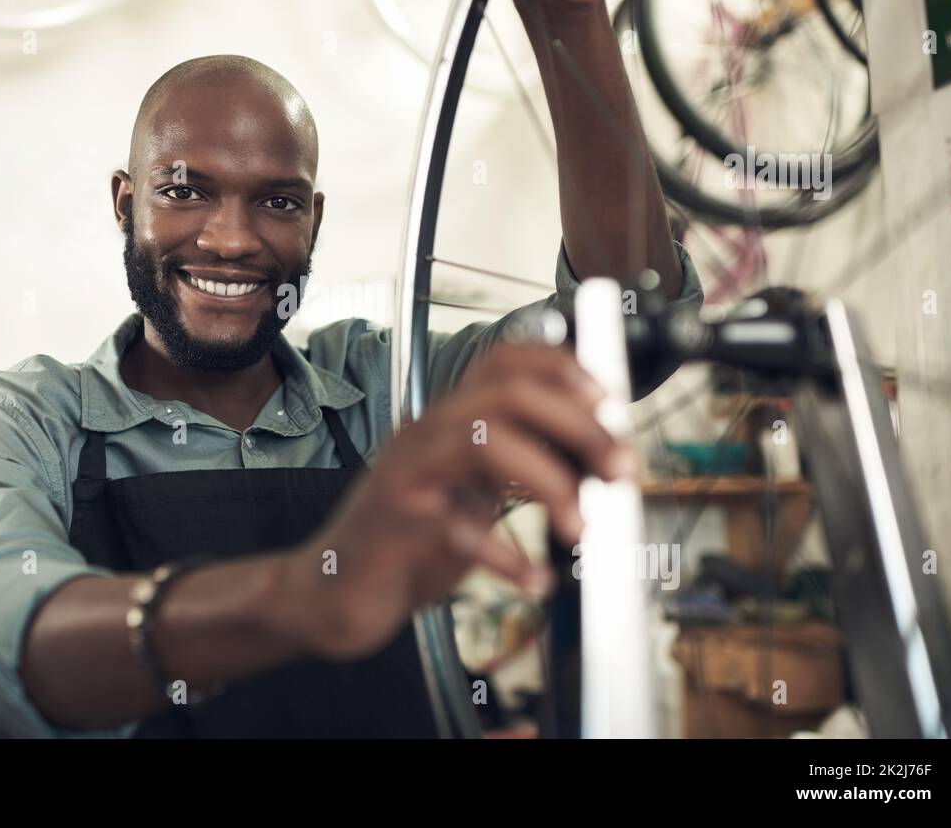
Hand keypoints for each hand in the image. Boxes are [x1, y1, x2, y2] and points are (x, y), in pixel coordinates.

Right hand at [283, 340, 638, 661]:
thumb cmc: (406, 542)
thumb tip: (597, 453)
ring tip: (580, 529)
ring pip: (485, 440)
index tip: (612, 404)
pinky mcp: (394, 524)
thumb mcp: (469, 493)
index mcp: (446, 421)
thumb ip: (517, 468)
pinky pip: (457, 526)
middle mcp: (424, 434)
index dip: (565, 370)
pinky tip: (533, 581)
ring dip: (551, 481)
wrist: (330, 589)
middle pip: (508, 394)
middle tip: (620, 470)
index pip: (505, 361)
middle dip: (579, 426)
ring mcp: (406, 474)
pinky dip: (507, 558)